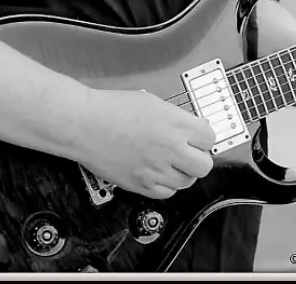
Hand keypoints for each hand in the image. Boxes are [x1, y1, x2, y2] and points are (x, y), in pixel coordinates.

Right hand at [77, 89, 214, 198]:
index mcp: (175, 124)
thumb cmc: (111, 108)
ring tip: (169, 161)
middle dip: (198, 157)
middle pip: (204, 164)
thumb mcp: (152, 102)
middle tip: (188, 151)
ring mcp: (157, 170)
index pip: (209, 137)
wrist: (85, 124)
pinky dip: (165, 185)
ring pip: (187, 182)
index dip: (203, 137)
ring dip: (182, 172)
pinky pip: (167, 193)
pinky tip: (157, 172)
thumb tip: (189, 128)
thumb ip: (175, 118)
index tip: (197, 136)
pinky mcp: (142, 185)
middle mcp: (170, 148)